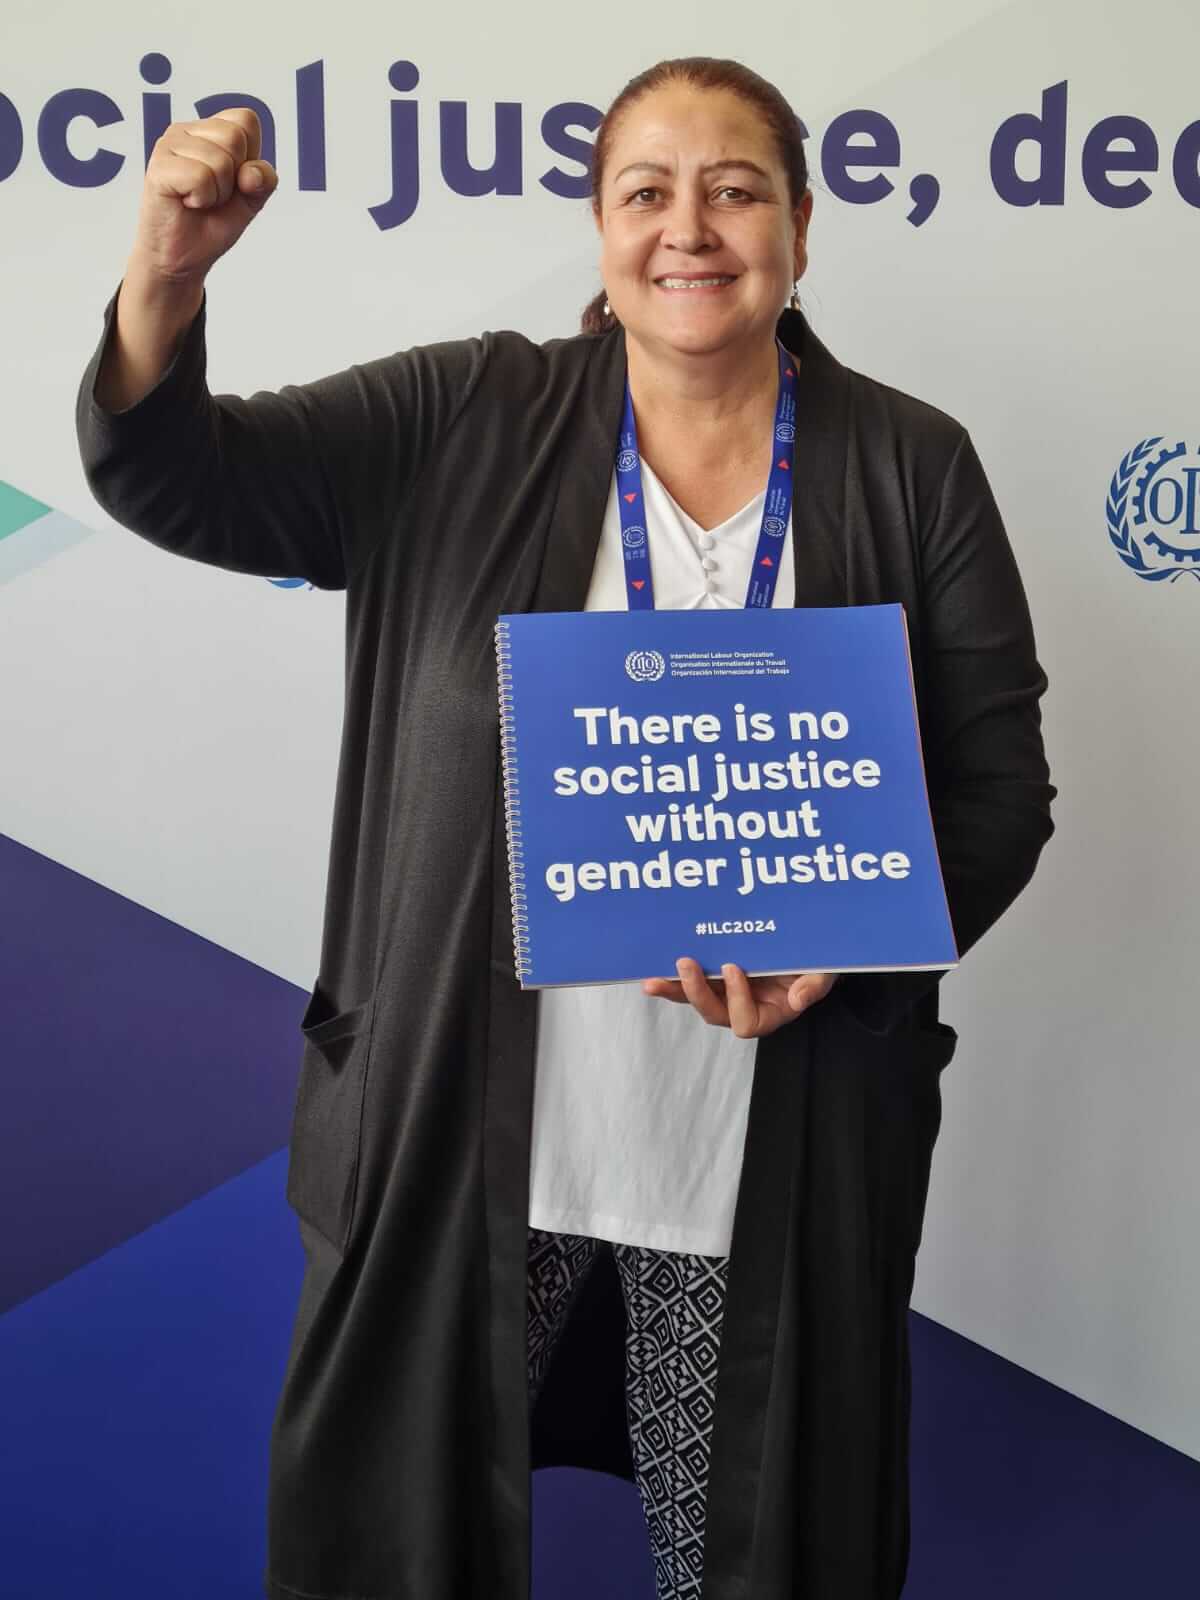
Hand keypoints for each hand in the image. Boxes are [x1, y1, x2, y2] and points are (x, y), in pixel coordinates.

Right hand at [128, 108, 277, 287]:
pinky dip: (202, 198)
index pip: (246, 120)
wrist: (184, 257)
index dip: (250, 157)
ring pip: (219, 160)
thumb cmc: (212, 223)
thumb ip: (264, 180)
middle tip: (213, 194)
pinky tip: (187, 203)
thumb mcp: (251, 200)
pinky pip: (200, 177)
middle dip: (234, 178)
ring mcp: (169, 145)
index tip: (233, 181)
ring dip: (217, 193)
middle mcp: (186, 130)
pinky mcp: (158, 167)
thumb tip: (251, 172)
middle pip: (235, 137)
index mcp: (209, 129)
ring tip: (199, 200)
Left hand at [642, 959, 838, 1038]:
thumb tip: (797, 1000)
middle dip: (696, 992)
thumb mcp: (824, 970)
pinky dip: (673, 978)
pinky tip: (653, 971)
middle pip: (714, 1012)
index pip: (747, 1022)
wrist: (810, 942)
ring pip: (696, 998)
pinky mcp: (716, 974)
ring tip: (652, 981)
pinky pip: (691, 980)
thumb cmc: (819, 961)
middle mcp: (745, 1006)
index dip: (737, 1000)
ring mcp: (728, 991)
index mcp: (772, 1011)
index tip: (733, 967)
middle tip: (685, 963)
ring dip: (674, 989)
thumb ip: (815, 986)